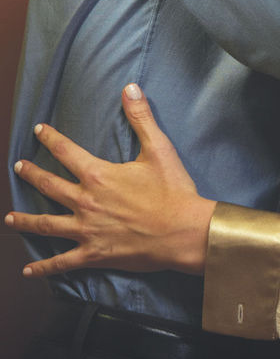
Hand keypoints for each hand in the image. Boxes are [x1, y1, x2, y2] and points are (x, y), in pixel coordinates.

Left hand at [7, 86, 215, 276]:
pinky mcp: (94, 254)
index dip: (50, 139)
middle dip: (32, 175)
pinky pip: (63, 262)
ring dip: (25, 221)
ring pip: (47, 225)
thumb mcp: (158, 149)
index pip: (66, 152)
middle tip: (19, 168)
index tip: (38, 131)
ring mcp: (87, 230)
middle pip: (50, 186)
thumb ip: (140, 117)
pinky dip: (44, 267)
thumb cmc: (173, 191)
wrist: (183, 232)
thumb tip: (130, 87)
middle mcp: (86, 202)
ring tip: (9, 218)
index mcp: (98, 176)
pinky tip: (28, 270)